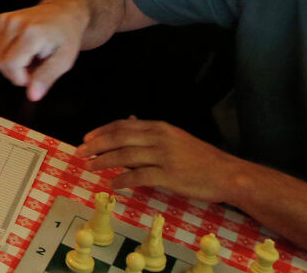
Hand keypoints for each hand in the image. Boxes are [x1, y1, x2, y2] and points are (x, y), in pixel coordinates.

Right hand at [0, 0, 90, 100]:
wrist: (63, 12)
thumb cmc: (66, 38)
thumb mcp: (64, 61)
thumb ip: (46, 78)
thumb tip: (32, 96)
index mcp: (31, 33)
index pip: (10, 65)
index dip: (21, 78)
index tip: (37, 76)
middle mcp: (14, 23)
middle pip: (1, 63)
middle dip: (17, 73)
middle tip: (37, 66)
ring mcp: (4, 20)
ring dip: (14, 64)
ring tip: (32, 55)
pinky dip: (9, 54)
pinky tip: (23, 48)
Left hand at [78, 118, 244, 203]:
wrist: (228, 174)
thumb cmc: (201, 158)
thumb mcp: (175, 137)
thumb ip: (152, 132)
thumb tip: (129, 121)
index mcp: (159, 127)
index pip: (123, 125)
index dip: (101, 131)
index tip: (86, 138)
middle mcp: (159, 138)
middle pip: (119, 138)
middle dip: (96, 145)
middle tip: (79, 153)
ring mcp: (164, 156)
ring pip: (124, 156)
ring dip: (103, 161)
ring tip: (89, 168)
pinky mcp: (169, 176)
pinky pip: (139, 176)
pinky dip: (122, 180)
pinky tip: (112, 184)